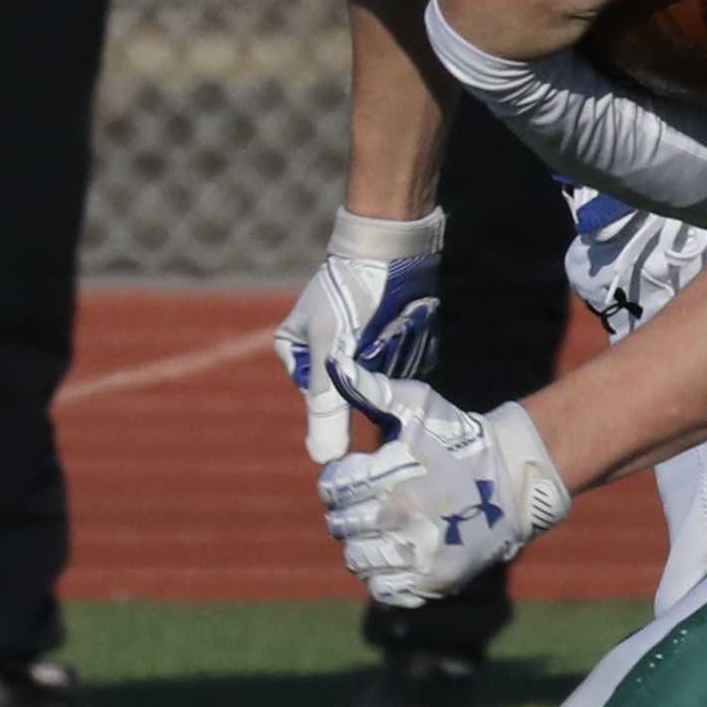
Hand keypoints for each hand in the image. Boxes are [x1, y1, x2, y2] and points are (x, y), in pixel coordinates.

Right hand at [274, 207, 444, 467]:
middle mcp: (329, 358)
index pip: (326, 401)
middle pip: (356, 396)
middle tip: (382, 346)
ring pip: (382, 385)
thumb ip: (327, 402)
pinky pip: (404, 371)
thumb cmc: (350, 291)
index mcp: (298, 356)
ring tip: (394, 333)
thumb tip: (322, 459)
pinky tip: (408, 332)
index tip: (364, 368)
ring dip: (393, 367)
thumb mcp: (330, 346)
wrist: (394, 247)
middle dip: (374, 378)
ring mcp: (362, 353)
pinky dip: (409, 358)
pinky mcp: (393, 348)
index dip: (349, 394)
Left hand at [317, 360, 569, 606]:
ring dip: (360, 542)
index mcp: (398, 481)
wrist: (516, 480)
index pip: (335, 488)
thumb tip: (335, 365)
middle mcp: (408, 523)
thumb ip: (374, 390)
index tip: (351, 474)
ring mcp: (423, 557)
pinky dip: (381, 574)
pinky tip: (394, 551)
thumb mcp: (422, 406)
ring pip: (357, 559)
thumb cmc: (460, 439)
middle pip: (342, 525)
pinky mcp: (435, 581)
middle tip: (366, 501)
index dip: (337, 479)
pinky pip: (384, 589)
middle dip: (346, 510)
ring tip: (379, 527)